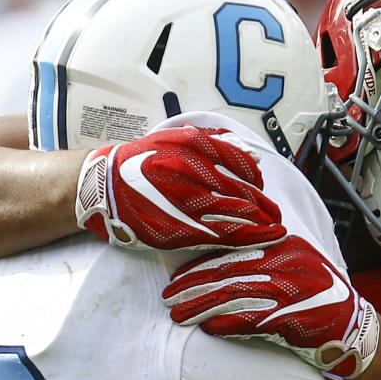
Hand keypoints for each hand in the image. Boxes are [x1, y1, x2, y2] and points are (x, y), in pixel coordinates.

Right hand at [75, 125, 285, 248]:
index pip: (238, 162)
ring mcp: (185, 201)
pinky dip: (243, 237)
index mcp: (190, 146)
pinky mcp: (179, 228)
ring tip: (275, 229)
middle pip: (241, 190)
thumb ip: (211, 144)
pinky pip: (219, 233)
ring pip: (235, 213)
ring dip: (260, 223)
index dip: (256, 178)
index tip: (262, 186)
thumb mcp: (173, 139)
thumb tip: (249, 154)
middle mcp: (190, 171)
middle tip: (276, 214)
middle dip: (263, 205)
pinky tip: (258, 239)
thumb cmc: (140, 163)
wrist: (104, 187)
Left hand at [162, 235, 379, 379]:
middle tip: (167, 297)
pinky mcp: (296, 316)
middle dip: (193, 285)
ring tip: (178, 315)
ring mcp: (293, 289)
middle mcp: (288, 261)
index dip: (201, 265)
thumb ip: (261, 260)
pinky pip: (254, 319)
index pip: (234, 249)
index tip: (176, 277)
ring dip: (202, 307)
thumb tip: (214, 266)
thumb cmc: (317, 300)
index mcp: (285, 244)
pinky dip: (228, 324)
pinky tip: (208, 328)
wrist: (354, 329)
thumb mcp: (293, 268)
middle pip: (229, 271)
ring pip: (236, 295)